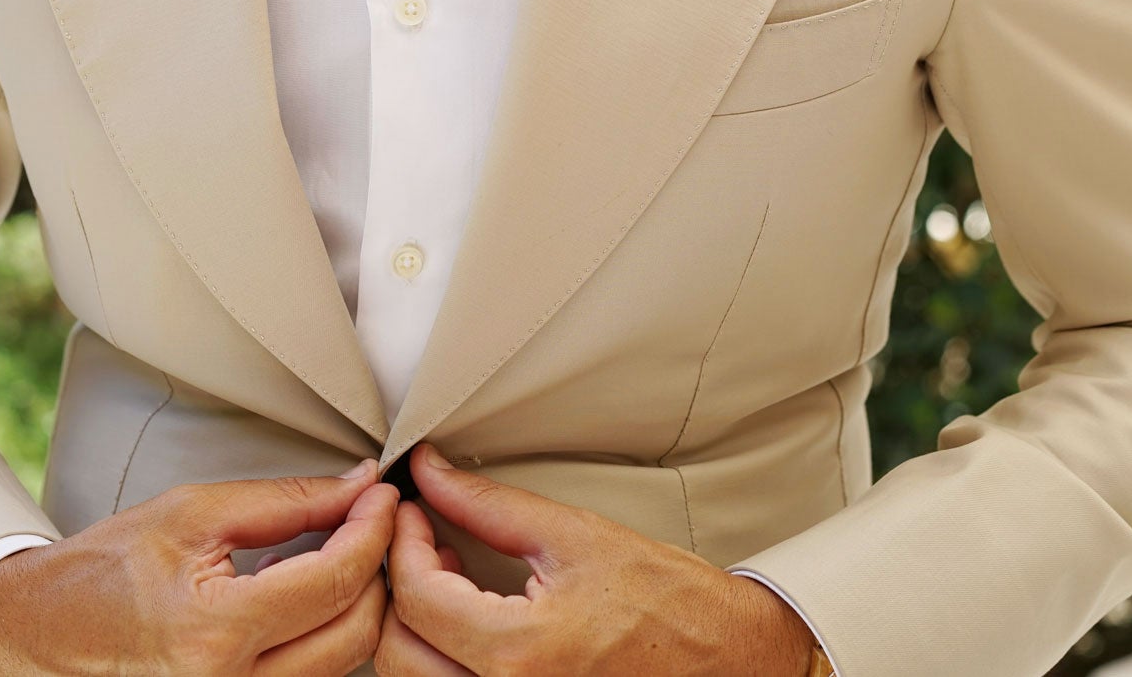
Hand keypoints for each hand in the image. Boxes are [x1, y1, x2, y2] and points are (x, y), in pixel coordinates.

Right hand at [0, 458, 396, 675]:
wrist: (42, 632)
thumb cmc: (105, 572)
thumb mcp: (193, 514)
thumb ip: (286, 502)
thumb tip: (358, 487)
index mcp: (213, 631)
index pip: (334, 581)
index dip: (374, 529)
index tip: (384, 496)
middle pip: (356, 633)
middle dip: (378, 570)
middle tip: (373, 522)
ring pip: (343, 664)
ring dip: (356, 606)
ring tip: (340, 556)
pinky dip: (326, 639)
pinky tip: (309, 601)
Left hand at [376, 445, 812, 675]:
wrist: (733, 660)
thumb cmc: (671, 603)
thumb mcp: (575, 536)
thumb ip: (489, 506)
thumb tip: (430, 473)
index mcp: (521, 652)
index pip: (416, 597)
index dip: (402, 542)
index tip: (412, 512)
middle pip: (398, 653)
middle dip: (399, 591)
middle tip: (426, 545)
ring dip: (416, 630)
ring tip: (451, 584)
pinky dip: (442, 662)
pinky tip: (470, 626)